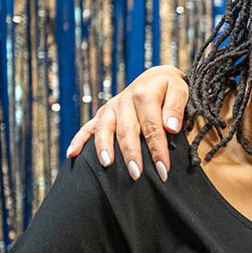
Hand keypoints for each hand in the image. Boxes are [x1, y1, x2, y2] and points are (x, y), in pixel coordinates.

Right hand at [65, 65, 189, 180]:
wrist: (155, 78)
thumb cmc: (169, 89)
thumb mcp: (180, 90)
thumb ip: (176, 107)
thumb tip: (171, 127)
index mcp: (145, 95)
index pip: (152, 127)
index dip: (158, 150)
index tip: (163, 170)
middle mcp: (124, 101)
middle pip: (127, 131)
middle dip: (131, 154)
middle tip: (136, 174)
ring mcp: (111, 108)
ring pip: (105, 129)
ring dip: (104, 147)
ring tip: (107, 164)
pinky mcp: (102, 114)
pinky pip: (87, 127)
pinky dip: (78, 140)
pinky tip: (71, 154)